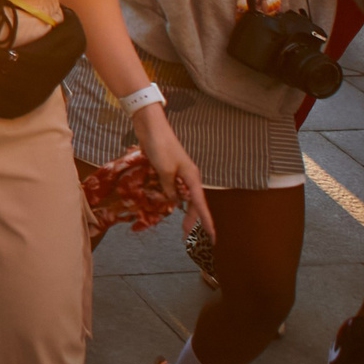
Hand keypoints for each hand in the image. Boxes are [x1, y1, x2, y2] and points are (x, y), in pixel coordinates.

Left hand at [132, 107, 213, 237]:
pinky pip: (173, 188)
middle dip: (191, 219)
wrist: (151, 126)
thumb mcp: (164, 171)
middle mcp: (188, 177)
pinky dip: (171, 197)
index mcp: (192, 178)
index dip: (206, 222)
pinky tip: (168, 203)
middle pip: (193, 203)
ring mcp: (178, 172)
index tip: (213, 237)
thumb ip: (169, 188)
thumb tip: (173, 201)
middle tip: (185, 235)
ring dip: (181, 209)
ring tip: (180, 225)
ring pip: (183, 196)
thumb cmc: (160, 146)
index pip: (201, 205)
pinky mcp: (168, 169)